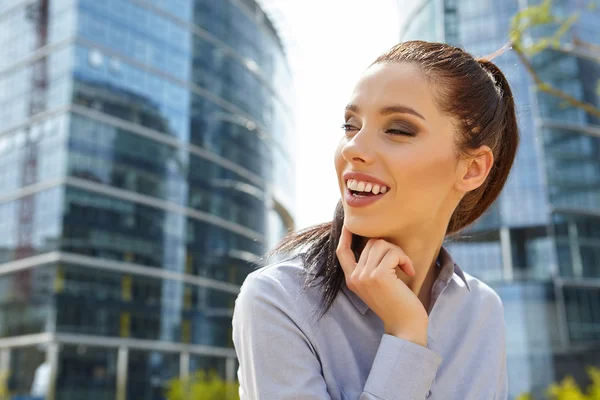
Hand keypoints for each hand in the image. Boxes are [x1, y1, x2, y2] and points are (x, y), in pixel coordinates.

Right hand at [336, 225, 428, 345]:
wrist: (406, 326)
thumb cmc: (398, 304)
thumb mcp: (378, 285)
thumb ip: (371, 267)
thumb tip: (376, 242)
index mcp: (352, 280)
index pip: (342, 252)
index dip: (345, 236)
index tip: (350, 225)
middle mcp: (355, 277)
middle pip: (370, 243)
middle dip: (391, 248)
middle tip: (402, 264)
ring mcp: (365, 276)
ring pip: (381, 244)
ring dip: (399, 253)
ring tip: (406, 268)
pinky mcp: (378, 276)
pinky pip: (393, 253)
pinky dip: (405, 259)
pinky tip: (410, 272)